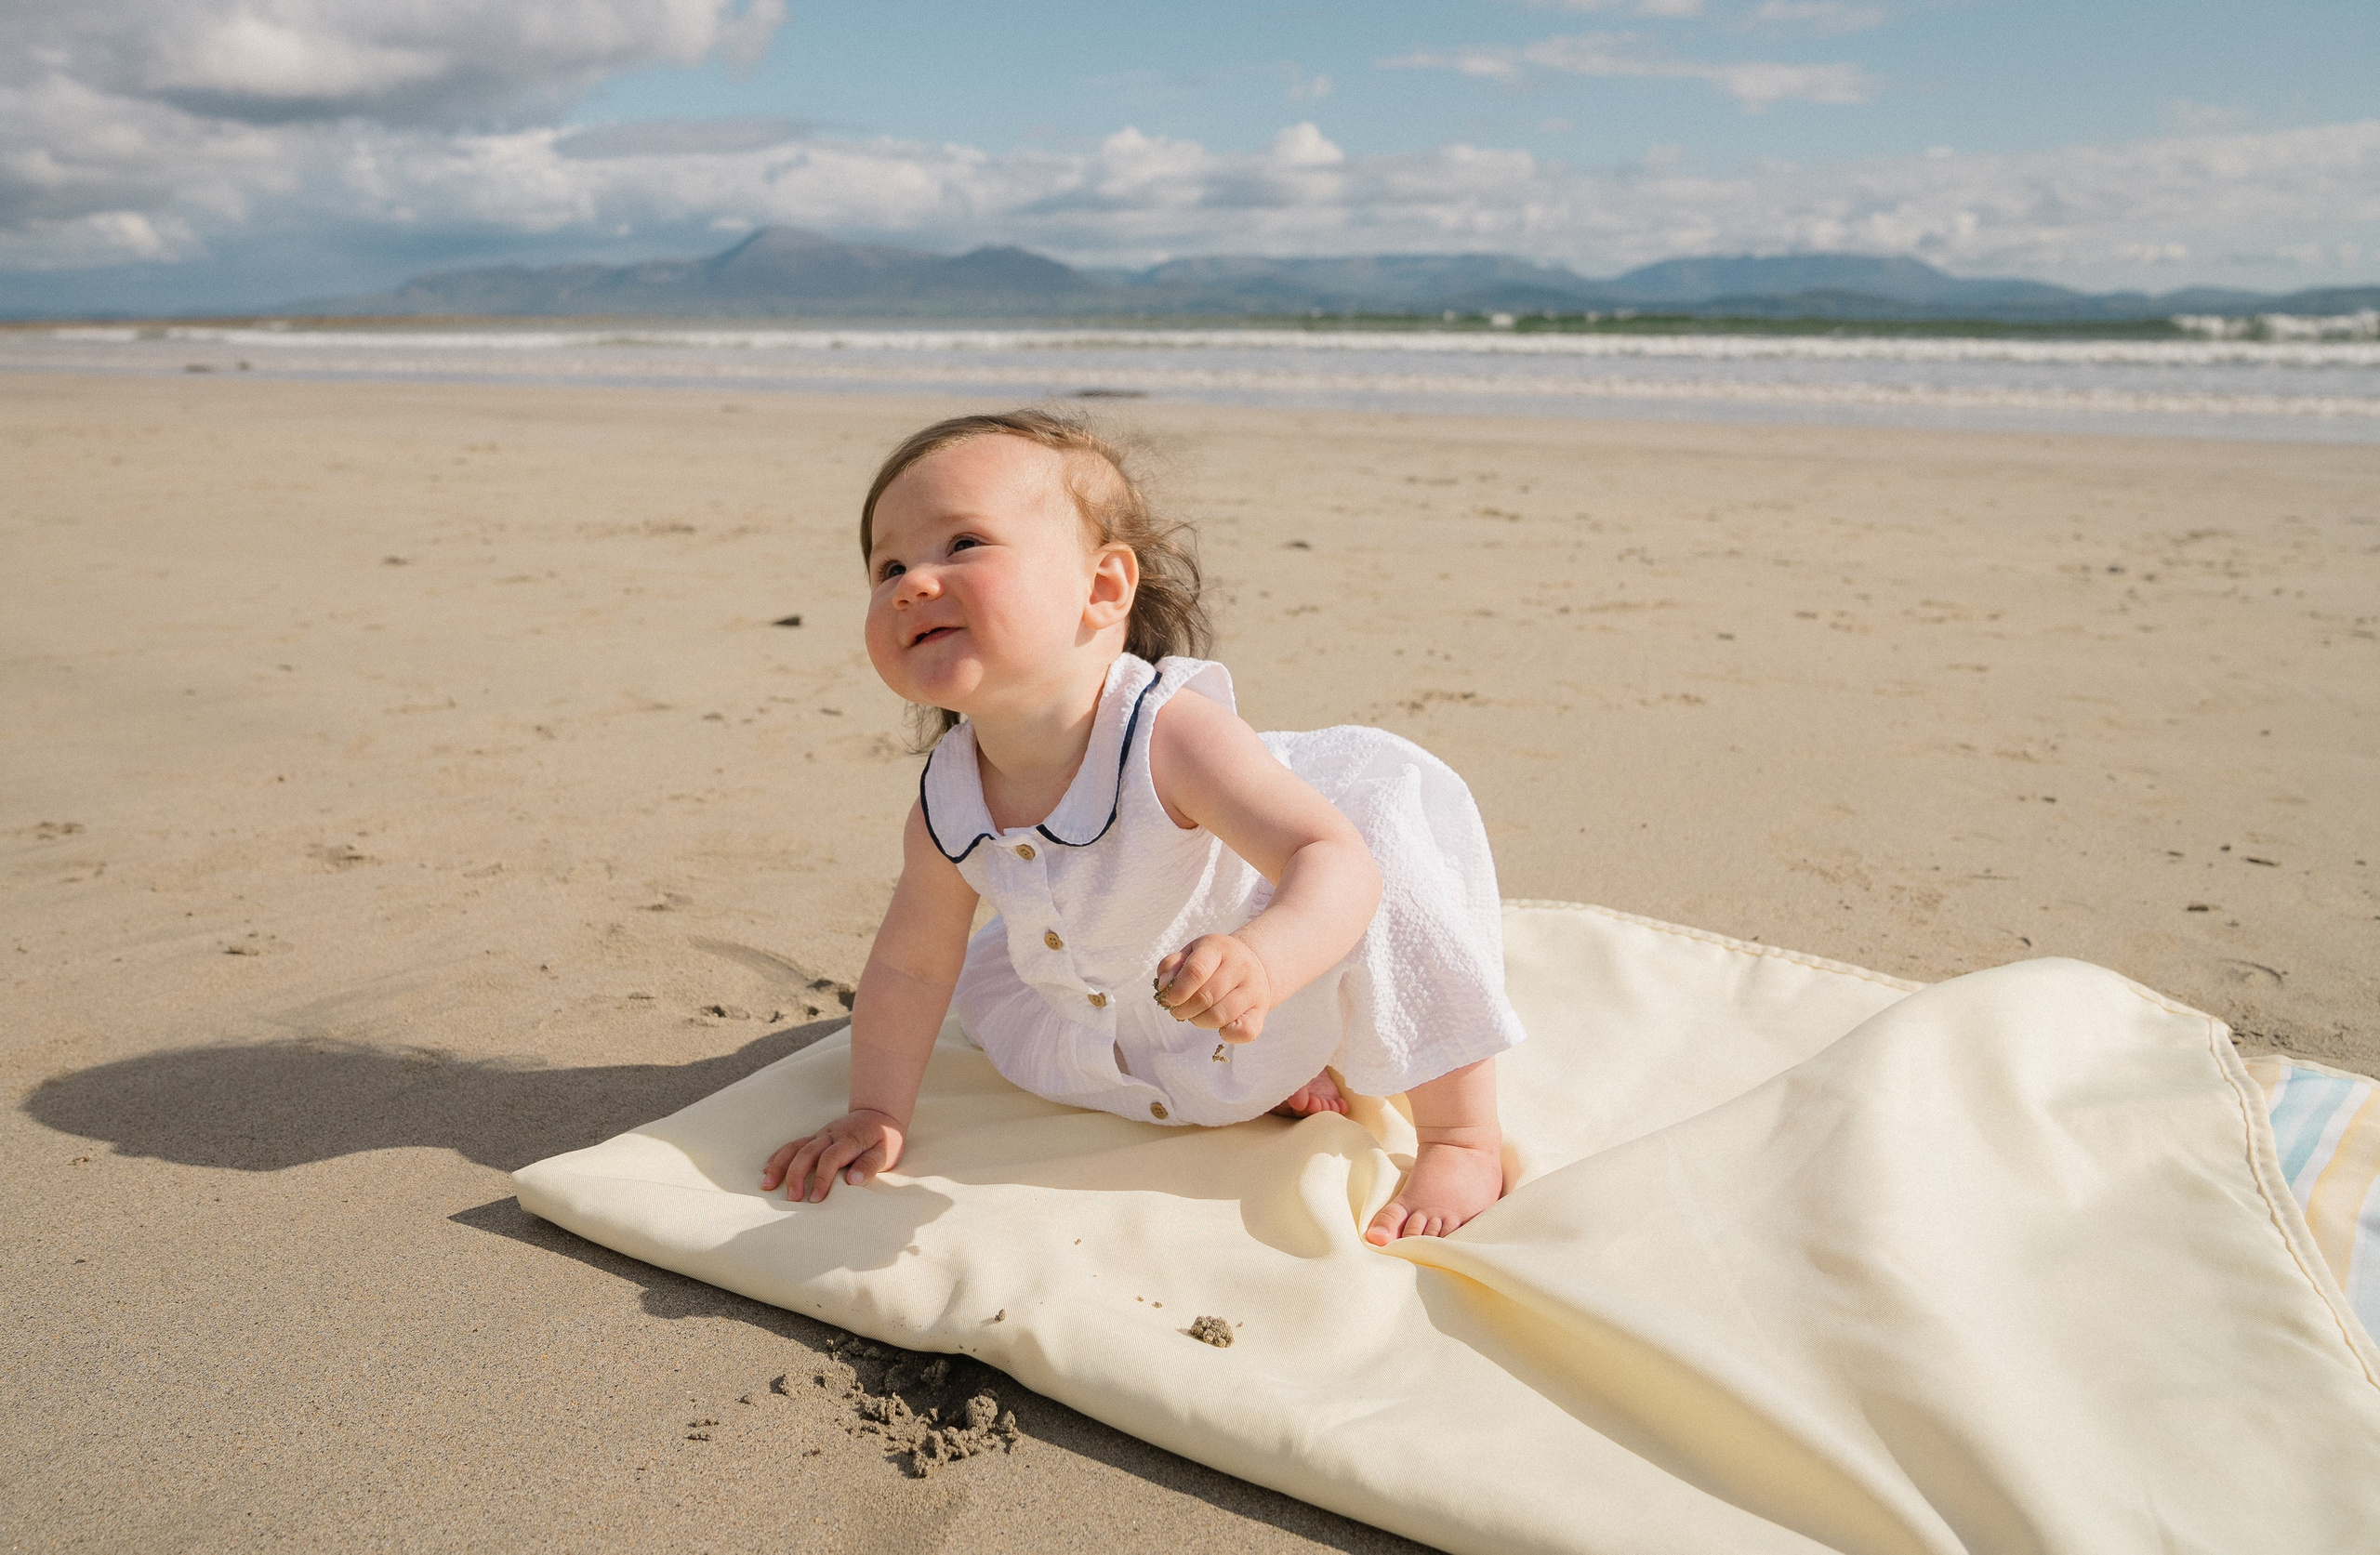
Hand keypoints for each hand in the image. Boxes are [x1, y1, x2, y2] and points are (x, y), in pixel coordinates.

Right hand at [761, 1108, 905, 1202]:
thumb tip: (853, 1181)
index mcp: (849, 1140)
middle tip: (792, 1198)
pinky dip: (779, 1156)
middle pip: (807, 1153)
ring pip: (795, 1147)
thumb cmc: (884, 1137)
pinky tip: (767, 1170)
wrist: (878, 1113)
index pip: (830, 1158)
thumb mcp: (886, 1152)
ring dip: (780, 1165)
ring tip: (767, 1185)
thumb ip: (870, 1165)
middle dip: (796, 1176)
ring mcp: (820, 1135)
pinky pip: (793, 1145)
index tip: (816, 1199)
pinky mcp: (815, 1137)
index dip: (822, 1178)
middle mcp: (830, 1136)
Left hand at [1153, 933, 1272, 1043]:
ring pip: (1220, 1016)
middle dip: (1184, 1010)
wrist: (1252, 964)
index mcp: (1218, 948)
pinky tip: (1220, 1026)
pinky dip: (1227, 1034)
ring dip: (1200, 1021)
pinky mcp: (1261, 1010)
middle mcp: (1241, 966)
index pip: (1196, 971)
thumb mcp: (1190, 954)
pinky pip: (1245, 1031)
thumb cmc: (1213, 962)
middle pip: (1206, 997)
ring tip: (1197, 1015)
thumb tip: (1165, 986)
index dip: (1178, 991)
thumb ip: (1171, 966)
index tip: (1170, 999)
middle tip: (1180, 1009)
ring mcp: (1254, 989)